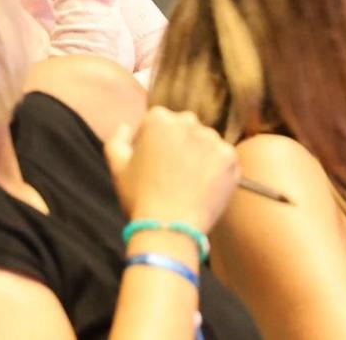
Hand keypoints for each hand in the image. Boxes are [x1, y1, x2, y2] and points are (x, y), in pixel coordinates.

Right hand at [106, 107, 238, 232]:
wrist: (169, 227)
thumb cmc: (140, 197)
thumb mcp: (117, 167)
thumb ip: (117, 140)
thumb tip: (125, 126)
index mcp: (158, 119)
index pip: (160, 122)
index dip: (156, 144)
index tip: (154, 165)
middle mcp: (186, 122)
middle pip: (186, 129)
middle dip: (181, 145)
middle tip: (175, 174)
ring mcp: (210, 139)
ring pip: (207, 143)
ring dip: (202, 156)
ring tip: (191, 184)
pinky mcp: (229, 157)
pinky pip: (225, 159)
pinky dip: (218, 171)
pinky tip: (205, 188)